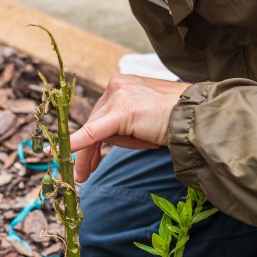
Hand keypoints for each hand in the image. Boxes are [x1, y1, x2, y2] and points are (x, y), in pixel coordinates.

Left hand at [70, 74, 189, 182]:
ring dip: (90, 155)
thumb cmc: (175, 121)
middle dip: (87, 149)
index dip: (91, 136)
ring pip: (94, 129)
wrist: (197, 118)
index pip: (101, 112)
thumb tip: (101, 140)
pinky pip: (92, 132)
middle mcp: (117, 84)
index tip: (85, 155)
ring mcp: (119, 95)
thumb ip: (123, 123)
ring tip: (87, 173)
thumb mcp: (143, 120)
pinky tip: (59, 153)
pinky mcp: (121, 111)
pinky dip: (76, 144)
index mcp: (123, 83)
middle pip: (94, 120)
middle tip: (82, 174)